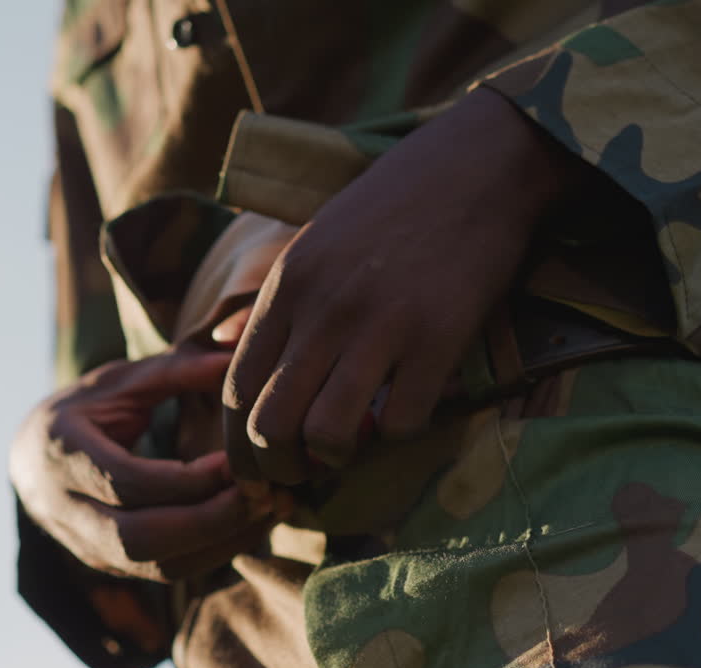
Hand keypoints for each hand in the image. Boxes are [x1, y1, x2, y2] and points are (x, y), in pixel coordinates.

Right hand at [11, 350, 276, 581]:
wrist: (31, 460)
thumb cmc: (83, 410)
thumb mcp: (119, 381)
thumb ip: (175, 370)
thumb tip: (236, 352)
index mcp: (62, 452)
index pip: (126, 482)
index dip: (186, 480)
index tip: (236, 463)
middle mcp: (64, 509)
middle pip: (139, 539)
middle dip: (210, 522)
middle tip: (265, 493)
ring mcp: (86, 546)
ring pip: (157, 567)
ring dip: (222, 542)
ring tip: (271, 508)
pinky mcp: (111, 567)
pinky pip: (168, 573)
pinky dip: (216, 552)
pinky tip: (252, 523)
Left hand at [223, 88, 583, 492]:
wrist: (477, 166)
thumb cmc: (392, 205)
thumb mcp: (314, 241)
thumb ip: (275, 299)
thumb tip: (223, 342)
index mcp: (287, 286)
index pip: (236, 389)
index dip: (242, 439)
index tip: (262, 457)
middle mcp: (323, 310)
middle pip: (271, 424)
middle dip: (281, 464)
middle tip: (303, 468)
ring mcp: (381, 326)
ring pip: (328, 435)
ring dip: (336, 456)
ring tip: (351, 446)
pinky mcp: (438, 340)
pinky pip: (400, 423)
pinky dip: (398, 432)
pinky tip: (403, 409)